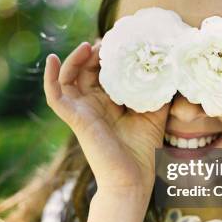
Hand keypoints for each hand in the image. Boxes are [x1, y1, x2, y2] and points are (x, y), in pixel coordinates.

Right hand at [44, 41, 168, 193]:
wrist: (133, 181)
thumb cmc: (143, 153)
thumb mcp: (155, 114)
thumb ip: (159, 92)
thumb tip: (171, 69)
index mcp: (110, 103)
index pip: (105, 72)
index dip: (110, 55)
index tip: (123, 40)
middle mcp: (94, 105)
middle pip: (87, 70)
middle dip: (96, 53)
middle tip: (109, 40)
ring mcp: (82, 111)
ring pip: (69, 77)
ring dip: (75, 59)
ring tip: (89, 46)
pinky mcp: (75, 118)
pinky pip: (55, 96)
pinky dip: (50, 77)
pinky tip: (53, 59)